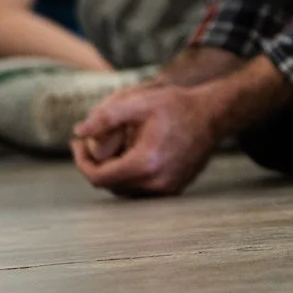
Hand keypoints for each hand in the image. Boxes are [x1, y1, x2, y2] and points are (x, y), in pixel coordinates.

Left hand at [71, 83, 221, 197]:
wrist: (215, 114)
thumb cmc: (179, 106)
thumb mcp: (141, 102)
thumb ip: (107, 116)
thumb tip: (79, 131)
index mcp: (145, 163)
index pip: (98, 177)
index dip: (82, 162)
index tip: (77, 145)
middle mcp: (157, 182)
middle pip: (110, 185)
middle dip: (96, 166)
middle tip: (89, 145)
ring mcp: (168, 188)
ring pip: (126, 190)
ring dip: (113, 173)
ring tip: (111, 150)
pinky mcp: (176, 187)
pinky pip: (143, 189)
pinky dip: (131, 177)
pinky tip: (132, 156)